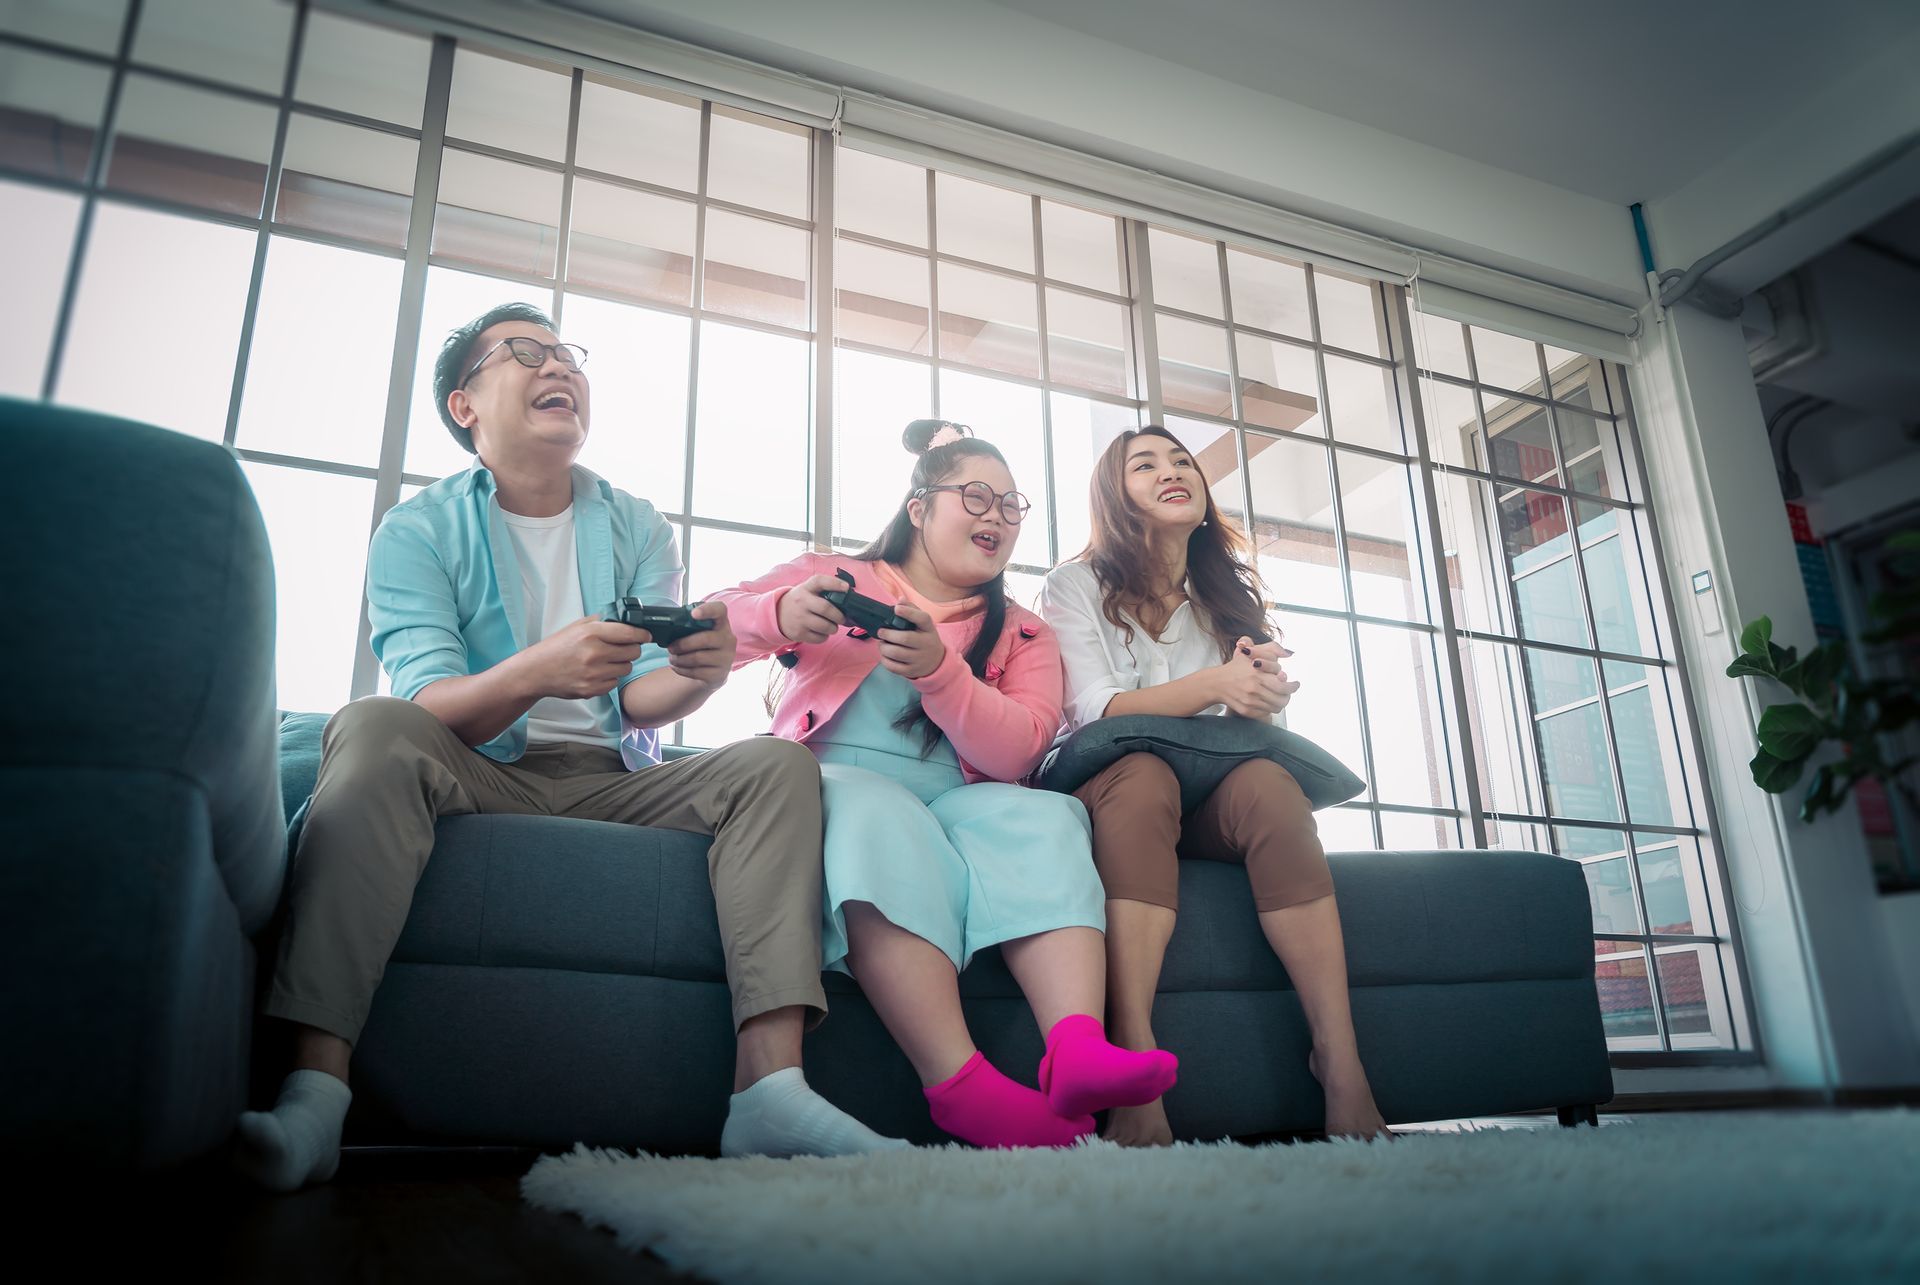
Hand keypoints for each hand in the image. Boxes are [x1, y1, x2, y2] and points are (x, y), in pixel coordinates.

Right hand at [519, 616, 646, 699]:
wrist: (536, 672)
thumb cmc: (556, 648)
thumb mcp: (575, 627)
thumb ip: (599, 623)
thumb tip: (623, 622)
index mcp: (591, 634)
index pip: (630, 633)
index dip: (642, 634)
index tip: (645, 635)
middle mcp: (594, 653)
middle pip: (633, 652)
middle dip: (631, 649)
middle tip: (622, 649)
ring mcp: (593, 673)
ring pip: (626, 668)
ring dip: (621, 664)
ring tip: (606, 661)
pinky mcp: (591, 690)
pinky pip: (614, 682)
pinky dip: (610, 677)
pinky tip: (597, 672)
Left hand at [666, 601, 734, 688]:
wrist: (715, 668)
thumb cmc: (703, 644)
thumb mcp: (701, 631)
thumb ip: (691, 625)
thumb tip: (669, 627)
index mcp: (721, 622)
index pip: (719, 610)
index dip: (707, 610)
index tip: (693, 614)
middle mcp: (728, 639)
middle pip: (705, 639)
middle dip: (683, 644)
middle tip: (670, 647)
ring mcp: (726, 657)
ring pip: (698, 658)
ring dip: (680, 659)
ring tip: (672, 658)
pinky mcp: (720, 674)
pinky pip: (697, 672)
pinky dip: (682, 670)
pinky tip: (677, 667)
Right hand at [777, 573, 847, 643]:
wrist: (777, 613)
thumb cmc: (800, 601)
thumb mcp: (807, 590)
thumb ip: (823, 590)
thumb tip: (847, 596)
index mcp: (806, 588)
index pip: (820, 581)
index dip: (835, 583)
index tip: (846, 588)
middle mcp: (801, 602)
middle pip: (826, 608)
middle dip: (839, 616)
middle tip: (841, 618)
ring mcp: (799, 618)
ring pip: (824, 626)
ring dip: (833, 628)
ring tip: (832, 626)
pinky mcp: (799, 633)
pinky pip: (819, 638)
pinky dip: (825, 636)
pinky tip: (821, 632)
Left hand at [876, 604, 945, 679]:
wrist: (936, 662)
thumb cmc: (925, 638)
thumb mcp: (924, 624)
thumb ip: (912, 610)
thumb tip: (900, 600)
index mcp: (929, 629)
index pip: (922, 619)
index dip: (909, 612)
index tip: (896, 609)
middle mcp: (926, 644)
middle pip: (905, 638)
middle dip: (888, 634)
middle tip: (881, 632)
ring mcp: (919, 659)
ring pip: (896, 653)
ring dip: (884, 647)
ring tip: (882, 643)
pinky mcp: (912, 671)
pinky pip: (894, 667)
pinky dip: (885, 660)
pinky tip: (885, 655)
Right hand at [1214, 637, 1298, 717]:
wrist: (1216, 683)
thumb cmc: (1236, 667)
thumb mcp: (1251, 652)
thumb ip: (1271, 649)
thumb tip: (1288, 653)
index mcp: (1257, 674)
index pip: (1283, 686)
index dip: (1293, 686)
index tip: (1296, 684)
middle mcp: (1254, 689)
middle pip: (1282, 699)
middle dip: (1288, 696)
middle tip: (1289, 692)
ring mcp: (1250, 702)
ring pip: (1275, 708)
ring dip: (1280, 702)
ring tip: (1279, 696)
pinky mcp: (1246, 711)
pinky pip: (1265, 713)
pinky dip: (1269, 708)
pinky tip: (1267, 701)